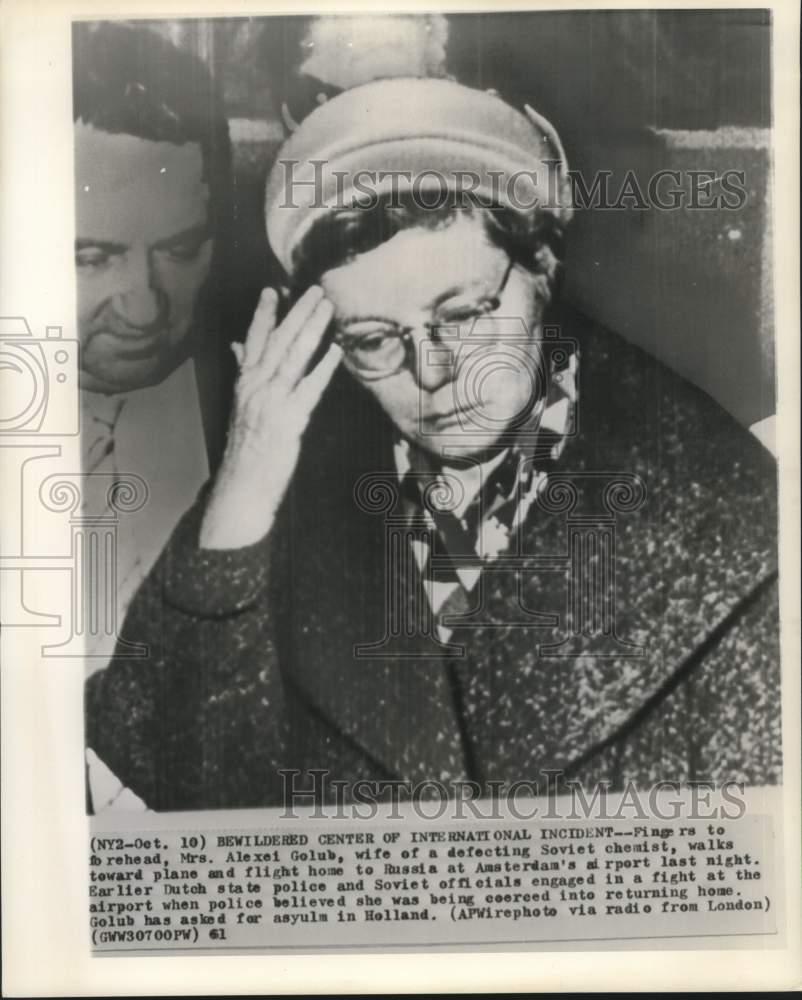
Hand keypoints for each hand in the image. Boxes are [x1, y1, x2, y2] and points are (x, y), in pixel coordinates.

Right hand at [200, 285, 340, 548]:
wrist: (242, 486)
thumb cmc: (246, 449)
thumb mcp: (241, 406)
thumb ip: (243, 372)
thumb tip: (238, 346)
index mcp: (244, 383)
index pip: (254, 340)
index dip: (264, 314)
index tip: (274, 290)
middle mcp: (255, 388)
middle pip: (278, 342)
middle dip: (296, 313)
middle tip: (314, 290)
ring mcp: (271, 403)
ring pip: (292, 358)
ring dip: (311, 330)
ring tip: (326, 308)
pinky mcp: (288, 421)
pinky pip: (308, 389)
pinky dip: (322, 369)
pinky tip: (335, 352)